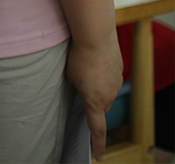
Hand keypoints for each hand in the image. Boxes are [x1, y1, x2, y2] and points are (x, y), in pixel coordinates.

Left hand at [66, 36, 122, 161]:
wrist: (95, 36)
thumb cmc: (77, 57)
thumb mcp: (68, 77)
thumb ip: (76, 88)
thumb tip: (79, 90)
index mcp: (94, 101)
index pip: (97, 130)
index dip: (97, 145)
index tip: (98, 157)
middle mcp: (108, 95)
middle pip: (99, 107)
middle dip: (90, 102)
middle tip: (78, 90)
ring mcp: (116, 83)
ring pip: (105, 92)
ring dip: (96, 86)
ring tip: (84, 70)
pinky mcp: (119, 70)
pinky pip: (109, 78)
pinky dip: (101, 74)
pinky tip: (92, 62)